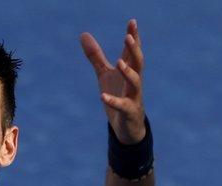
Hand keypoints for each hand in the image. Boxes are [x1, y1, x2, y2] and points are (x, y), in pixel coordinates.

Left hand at [81, 19, 145, 144]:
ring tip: (119, 61)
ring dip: (128, 72)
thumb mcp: (104, 74)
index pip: (132, 52)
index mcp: (129, 71)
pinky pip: (122, 105)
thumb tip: (83, 34)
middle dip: (134, 50)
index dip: (133, 37)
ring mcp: (133, 96)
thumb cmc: (118, 95)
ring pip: (135, 82)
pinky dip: (113, 101)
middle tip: (129, 36)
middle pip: (138, 63)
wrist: (127, 126)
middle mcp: (134, 81)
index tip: (132, 22)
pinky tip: (102, 96)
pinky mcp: (128, 111)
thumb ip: (96, 56)